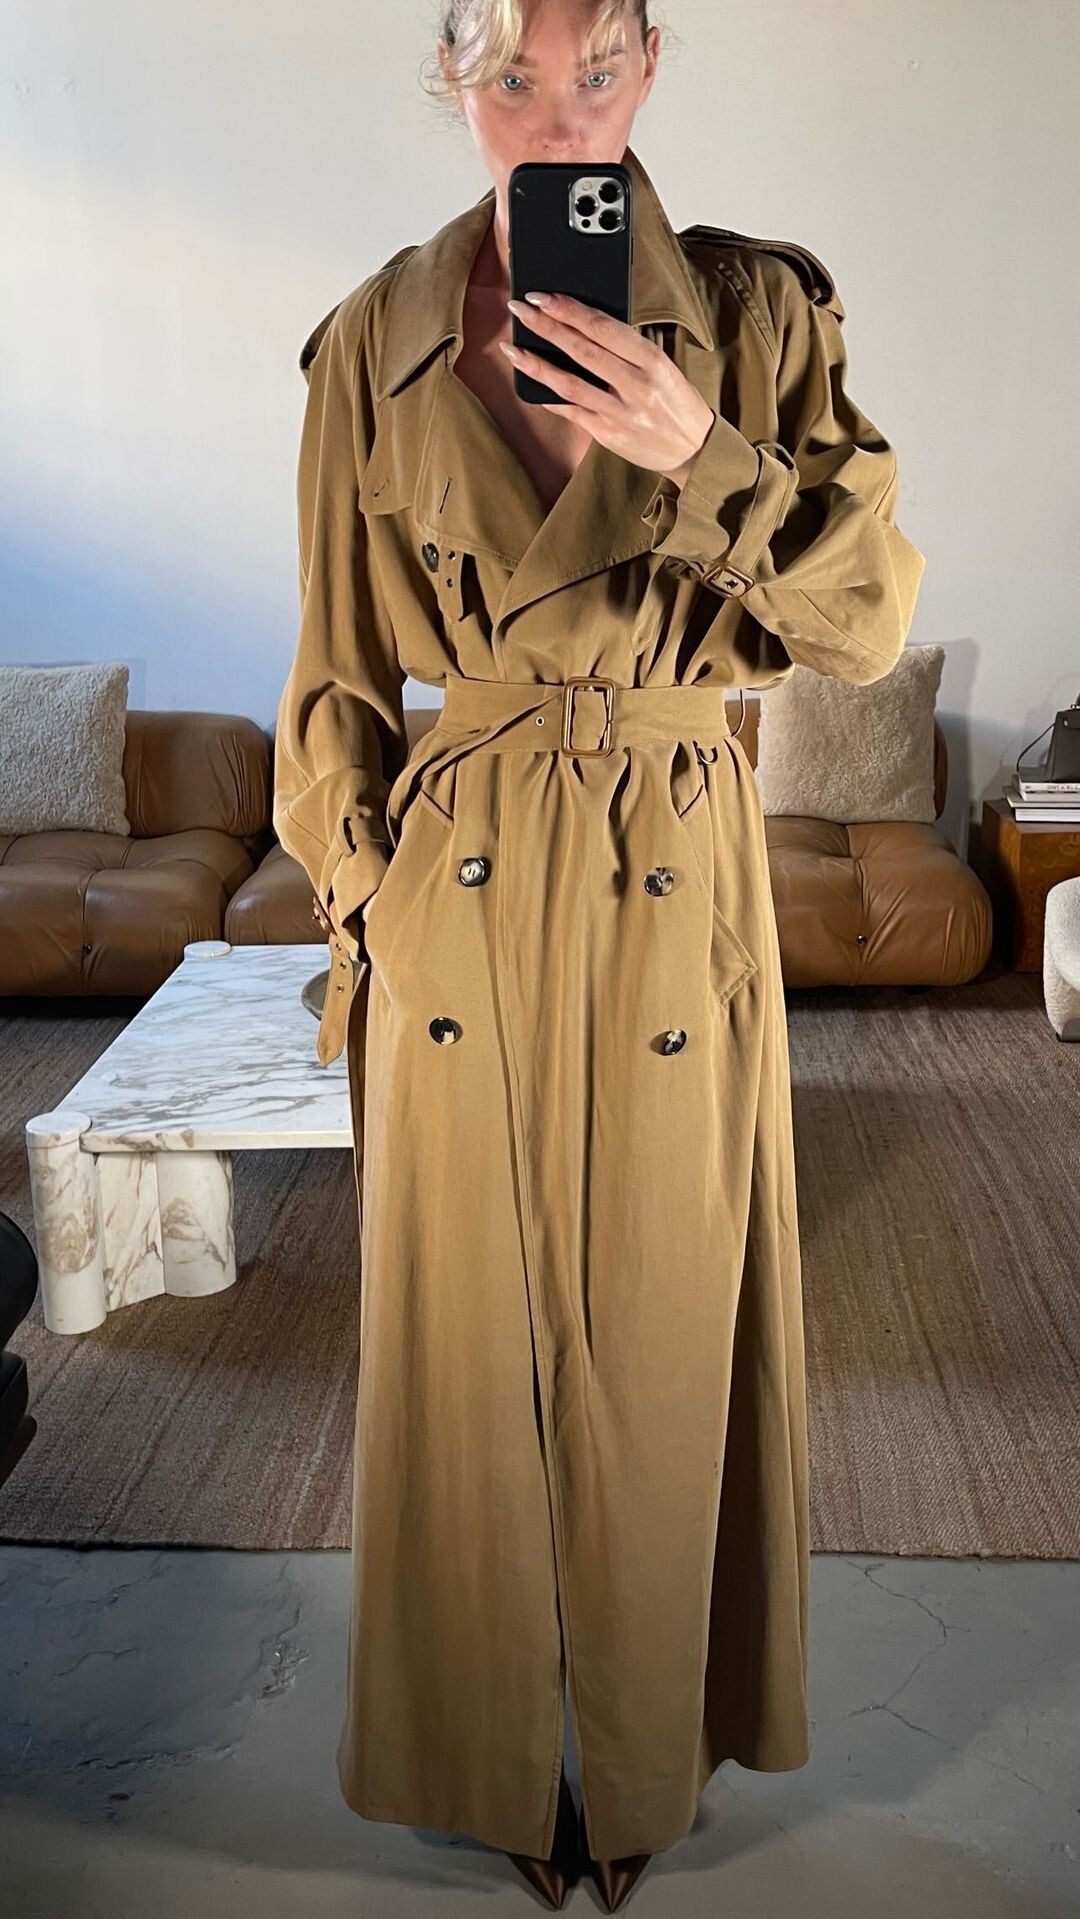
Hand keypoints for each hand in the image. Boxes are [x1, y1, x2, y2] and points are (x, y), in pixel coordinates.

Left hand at [500, 290, 715, 487]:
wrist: (695, 449)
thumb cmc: (677, 402)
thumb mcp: (663, 366)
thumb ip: (628, 349)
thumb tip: (584, 325)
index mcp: (652, 361)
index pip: (603, 327)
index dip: (569, 309)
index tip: (544, 295)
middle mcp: (636, 386)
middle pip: (581, 350)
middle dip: (546, 326)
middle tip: (520, 309)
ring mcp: (620, 413)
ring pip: (569, 383)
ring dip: (536, 363)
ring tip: (513, 348)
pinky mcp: (609, 435)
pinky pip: (572, 411)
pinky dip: (550, 396)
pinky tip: (531, 382)